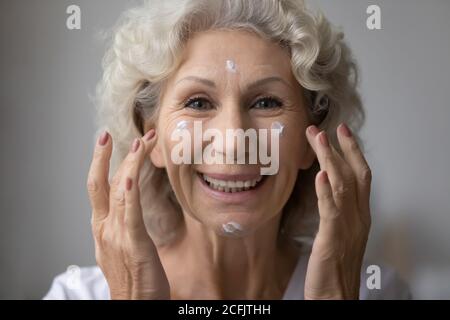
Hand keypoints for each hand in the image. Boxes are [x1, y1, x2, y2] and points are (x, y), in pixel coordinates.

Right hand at [86, 129, 169, 299]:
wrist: (134, 305)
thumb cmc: (132, 277)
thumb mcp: (121, 244)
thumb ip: (122, 222)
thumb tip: (128, 203)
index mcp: (102, 227)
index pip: (98, 187)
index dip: (100, 162)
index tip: (105, 142)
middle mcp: (105, 229)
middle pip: (100, 184)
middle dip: (103, 156)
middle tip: (109, 133)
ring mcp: (117, 236)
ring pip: (119, 193)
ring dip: (129, 165)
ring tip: (138, 143)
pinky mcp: (135, 245)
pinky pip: (132, 216)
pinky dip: (130, 195)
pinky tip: (130, 177)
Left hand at [304, 123, 371, 299]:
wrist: (336, 296)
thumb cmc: (335, 267)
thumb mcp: (339, 232)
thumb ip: (336, 210)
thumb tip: (325, 188)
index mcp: (360, 215)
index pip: (360, 176)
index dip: (352, 152)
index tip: (341, 132)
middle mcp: (358, 217)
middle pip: (354, 174)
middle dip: (341, 148)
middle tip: (327, 128)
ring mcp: (347, 226)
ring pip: (342, 186)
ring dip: (330, 160)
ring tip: (318, 139)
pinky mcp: (332, 238)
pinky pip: (331, 211)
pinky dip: (326, 192)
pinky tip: (319, 176)